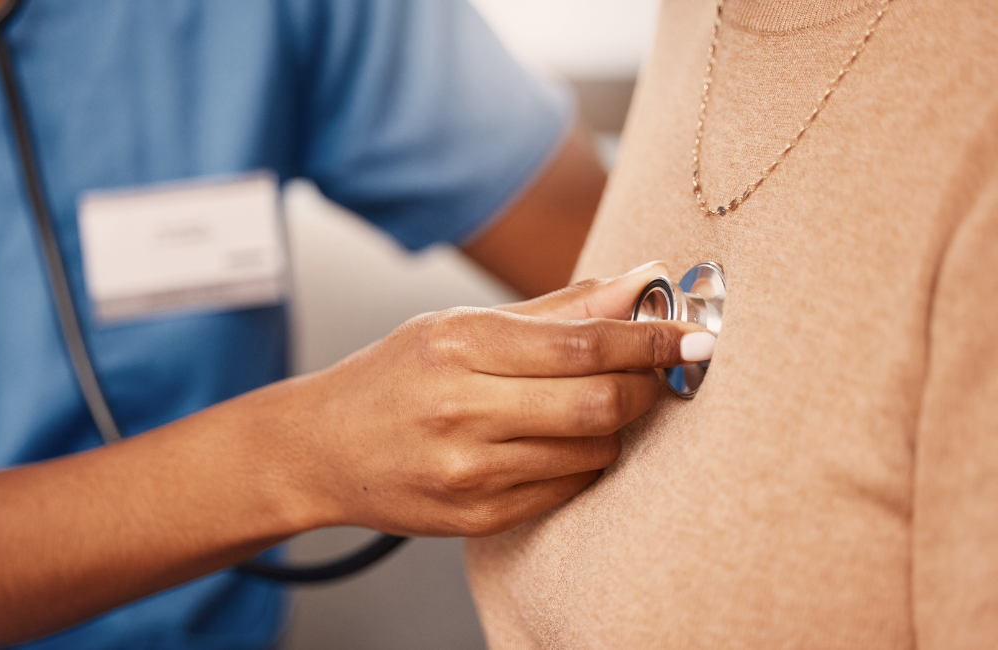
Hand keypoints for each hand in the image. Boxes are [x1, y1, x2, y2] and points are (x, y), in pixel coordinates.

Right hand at [266, 262, 711, 537]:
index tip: (692, 336)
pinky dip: (584, 460)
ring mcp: (469, 471)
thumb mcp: (459, 326)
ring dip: (615, 425)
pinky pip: (567, 488)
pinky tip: (560, 441)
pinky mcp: (477, 517)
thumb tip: (639, 282)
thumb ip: (555, 309)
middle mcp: (462, 410)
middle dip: (645, 385)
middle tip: (657, 371)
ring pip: (592, 450)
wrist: (321, 449)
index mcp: (458, 346)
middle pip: (599, 402)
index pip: (584, 341)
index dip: (651, 338)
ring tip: (594, 404)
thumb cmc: (393, 378)